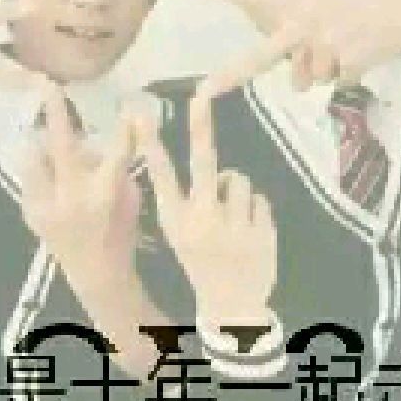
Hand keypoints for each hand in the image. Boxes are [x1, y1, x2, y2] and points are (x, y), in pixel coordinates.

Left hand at [20, 87, 140, 288]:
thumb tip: (97, 141)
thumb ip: (114, 167)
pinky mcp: (30, 212)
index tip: (128, 108)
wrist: (95, 275)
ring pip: (36, 158)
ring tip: (49, 143)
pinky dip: (39, 170)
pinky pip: (30, 177)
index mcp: (104, 194)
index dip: (124, 130)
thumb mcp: (130, 199)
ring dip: (43, 146)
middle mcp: (72, 197)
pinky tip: (50, 174)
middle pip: (61, 145)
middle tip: (46, 84)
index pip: (117, 152)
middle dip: (54, 112)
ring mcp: (46, 205)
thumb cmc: (119, 233)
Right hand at [136, 94, 276, 327]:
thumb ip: (184, 200)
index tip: (138, 114)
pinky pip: (260, 200)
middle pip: (204, 163)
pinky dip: (255, 211)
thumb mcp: (178, 234)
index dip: (150, 142)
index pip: (160, 174)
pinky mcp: (261, 230)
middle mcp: (202, 219)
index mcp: (176, 220)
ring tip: (232, 219)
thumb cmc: (200, 263)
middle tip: (200, 95)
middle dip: (201, 126)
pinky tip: (248, 233)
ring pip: (240, 180)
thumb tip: (206, 160)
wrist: (231, 306)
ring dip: (237, 193)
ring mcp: (234, 224)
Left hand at [179, 0, 400, 95]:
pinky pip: (335, 81)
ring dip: (322, 66)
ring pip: (307, 78)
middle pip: (262, 56)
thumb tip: (286, 67)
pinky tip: (363, 47)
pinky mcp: (349, 62)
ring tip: (346, 39)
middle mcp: (303, 22)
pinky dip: (348, 70)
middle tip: (203, 93)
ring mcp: (325, 44)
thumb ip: (289, 22)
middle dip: (232, 76)